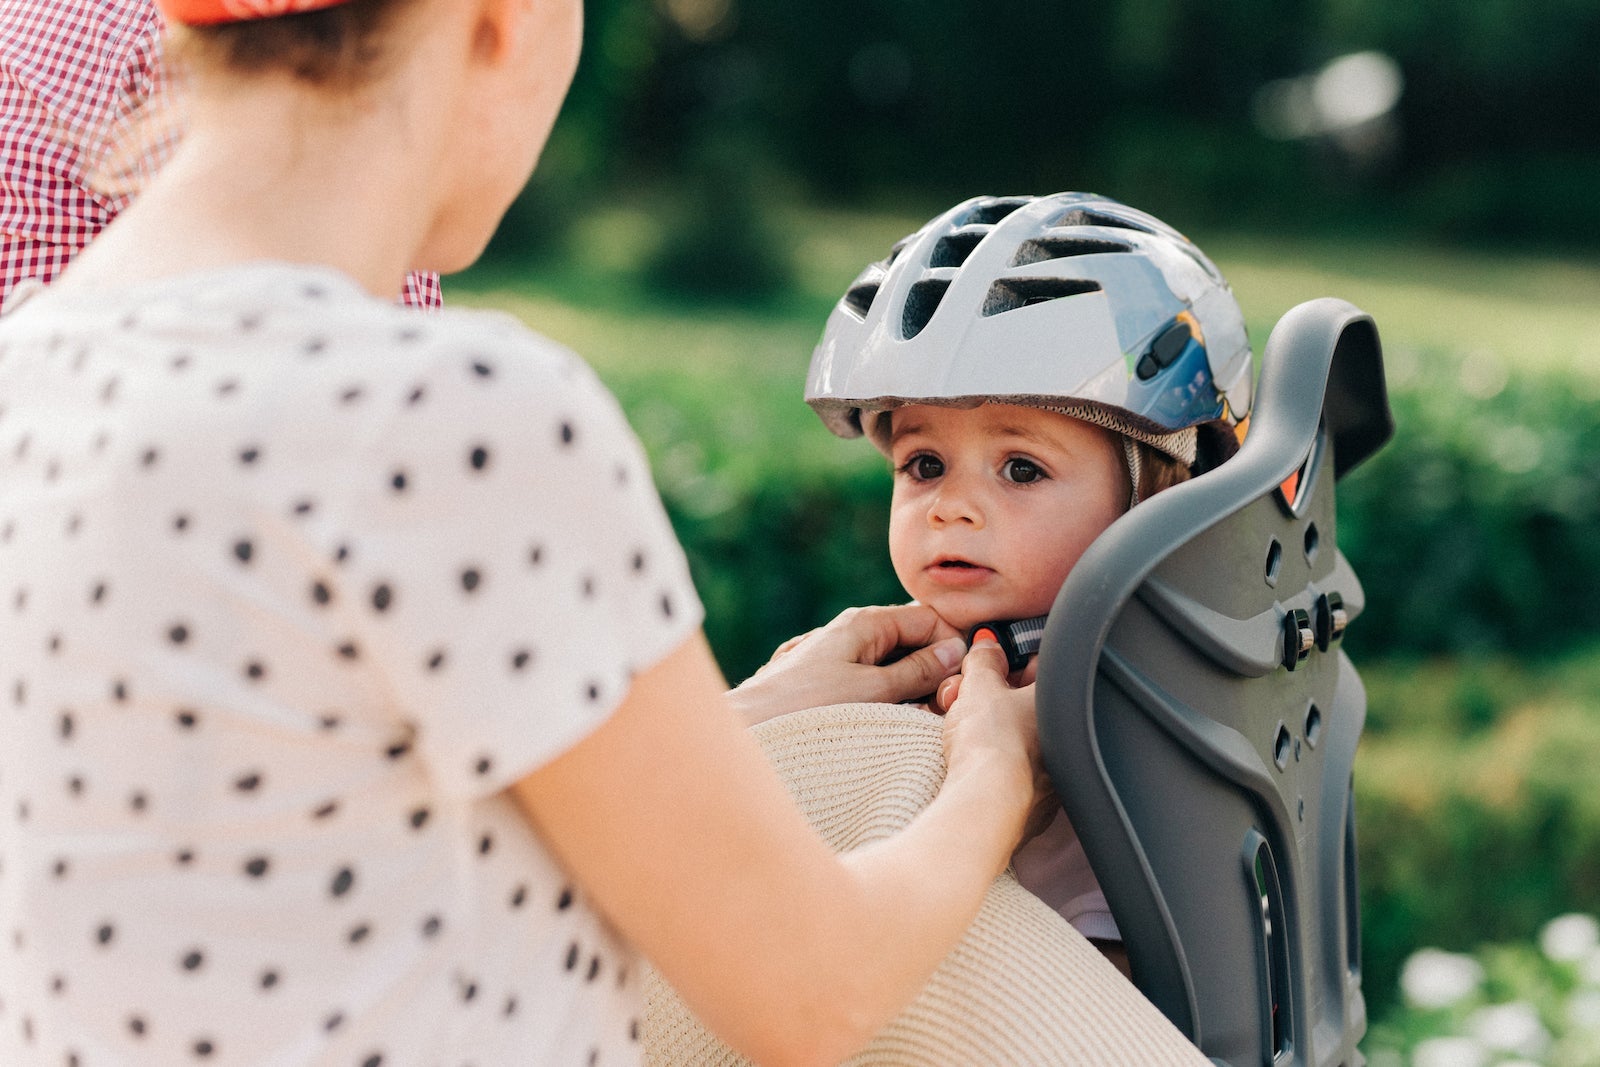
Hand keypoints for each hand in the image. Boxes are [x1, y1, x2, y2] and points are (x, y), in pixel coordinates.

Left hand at [728, 604, 967, 724]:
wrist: (751, 728)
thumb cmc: (808, 706)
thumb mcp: (875, 691)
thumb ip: (919, 671)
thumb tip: (955, 651)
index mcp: (865, 622)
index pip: (927, 618)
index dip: (950, 645)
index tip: (962, 678)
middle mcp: (850, 632)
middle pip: (910, 642)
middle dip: (932, 672)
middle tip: (941, 707)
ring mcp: (836, 656)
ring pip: (890, 666)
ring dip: (909, 691)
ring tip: (913, 720)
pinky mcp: (824, 681)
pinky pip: (867, 682)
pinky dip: (883, 700)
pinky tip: (883, 723)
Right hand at [940, 636, 1055, 846]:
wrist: (988, 803)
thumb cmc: (994, 742)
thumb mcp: (980, 686)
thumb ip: (984, 662)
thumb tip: (986, 649)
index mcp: (1064, 700)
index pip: (1041, 668)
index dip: (1009, 662)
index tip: (988, 664)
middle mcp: (1069, 739)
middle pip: (1025, 705)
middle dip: (990, 698)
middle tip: (964, 697)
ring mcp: (1055, 775)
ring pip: (1018, 740)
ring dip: (990, 730)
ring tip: (960, 730)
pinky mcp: (1037, 803)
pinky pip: (1012, 772)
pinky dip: (993, 764)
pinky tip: (971, 762)